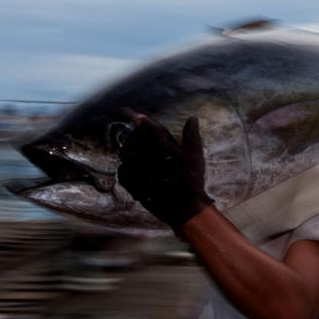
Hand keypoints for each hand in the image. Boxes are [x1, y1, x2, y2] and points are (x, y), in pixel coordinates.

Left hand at [117, 112, 212, 229]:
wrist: (184, 207)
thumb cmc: (191, 180)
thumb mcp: (195, 155)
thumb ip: (191, 135)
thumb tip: (192, 118)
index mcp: (162, 143)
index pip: (145, 125)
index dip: (135, 116)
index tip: (125, 111)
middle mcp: (146, 153)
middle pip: (131, 139)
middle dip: (133, 139)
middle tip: (138, 143)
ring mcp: (137, 169)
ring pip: (124, 155)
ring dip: (129, 155)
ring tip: (139, 160)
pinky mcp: (132, 183)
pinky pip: (122, 171)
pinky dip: (127, 170)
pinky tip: (136, 174)